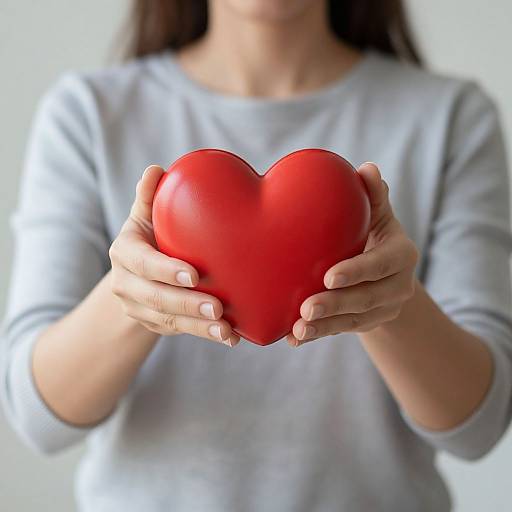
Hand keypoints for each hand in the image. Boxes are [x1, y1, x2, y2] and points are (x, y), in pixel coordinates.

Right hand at [109, 165, 239, 346]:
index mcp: (124, 253)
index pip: (142, 263)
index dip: (166, 271)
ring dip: (199, 327)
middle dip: (187, 305)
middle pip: (156, 298)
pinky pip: (180, 332)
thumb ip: (149, 197)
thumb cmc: (149, 236)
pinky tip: (231, 337)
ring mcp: (139, 308)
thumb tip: (155, 169)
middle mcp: (126, 284)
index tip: (194, 276)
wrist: (136, 272)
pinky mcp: (154, 325)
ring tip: (227, 331)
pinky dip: (204, 335)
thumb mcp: (145, 217)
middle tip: (218, 308)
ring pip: (169, 321)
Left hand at [286, 162, 418, 346]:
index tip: (328, 276)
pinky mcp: (366, 324)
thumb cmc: (373, 233)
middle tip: (306, 308)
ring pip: (352, 321)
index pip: (381, 265)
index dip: (357, 272)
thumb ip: (373, 197)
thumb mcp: (378, 215)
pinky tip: (293, 338)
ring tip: (297, 329)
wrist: (384, 270)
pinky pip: (340, 331)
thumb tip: (367, 168)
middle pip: (367, 299)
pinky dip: (317, 335)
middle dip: (336, 305)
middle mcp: (399, 286)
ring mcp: (383, 310)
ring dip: (324, 326)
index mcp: (402, 255)